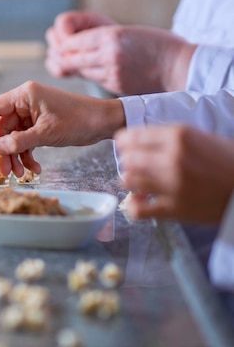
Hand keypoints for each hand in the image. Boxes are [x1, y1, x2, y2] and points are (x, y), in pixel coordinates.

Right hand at [0, 81, 124, 176]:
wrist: (104, 122)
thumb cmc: (79, 120)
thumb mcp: (46, 133)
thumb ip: (18, 141)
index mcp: (24, 95)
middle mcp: (25, 103)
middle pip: (2, 128)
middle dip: (4, 151)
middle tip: (5, 171)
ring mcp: (32, 115)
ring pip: (13, 138)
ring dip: (15, 156)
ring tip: (21, 173)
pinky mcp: (39, 126)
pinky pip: (25, 141)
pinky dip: (27, 155)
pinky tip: (35, 168)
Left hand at [45, 12, 196, 94]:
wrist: (180, 67)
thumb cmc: (158, 46)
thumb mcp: (130, 33)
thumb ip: (104, 39)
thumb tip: (79, 44)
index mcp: (112, 35)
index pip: (74, 40)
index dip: (61, 42)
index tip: (54, 40)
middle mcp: (109, 54)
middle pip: (70, 56)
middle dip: (58, 54)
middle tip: (50, 52)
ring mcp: (111, 72)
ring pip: (78, 69)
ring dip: (65, 65)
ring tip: (55, 61)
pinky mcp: (115, 85)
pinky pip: (91, 79)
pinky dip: (82, 74)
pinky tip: (76, 71)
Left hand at [115, 125, 233, 223]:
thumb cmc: (228, 162)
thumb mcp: (203, 137)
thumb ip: (172, 138)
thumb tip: (140, 140)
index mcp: (180, 136)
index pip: (134, 136)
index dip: (124, 142)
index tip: (123, 145)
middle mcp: (173, 158)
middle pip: (128, 159)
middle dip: (127, 162)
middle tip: (132, 165)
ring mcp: (173, 184)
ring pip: (129, 181)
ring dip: (130, 182)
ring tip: (138, 182)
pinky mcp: (175, 208)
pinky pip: (138, 210)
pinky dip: (133, 206)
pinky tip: (139, 202)